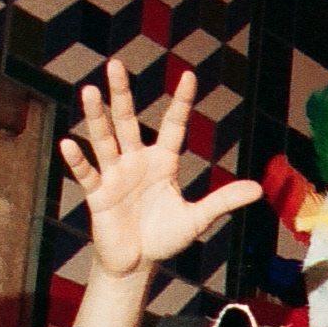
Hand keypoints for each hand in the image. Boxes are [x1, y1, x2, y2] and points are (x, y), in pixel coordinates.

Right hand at [62, 59, 259, 279]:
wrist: (137, 263)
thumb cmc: (165, 237)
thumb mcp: (197, 219)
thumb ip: (223, 201)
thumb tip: (258, 190)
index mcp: (163, 162)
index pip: (173, 125)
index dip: (181, 101)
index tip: (188, 75)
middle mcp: (137, 161)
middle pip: (128, 121)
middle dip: (122, 94)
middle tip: (116, 63)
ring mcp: (115, 175)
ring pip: (104, 139)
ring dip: (96, 117)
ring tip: (89, 91)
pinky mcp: (98, 195)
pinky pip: (87, 173)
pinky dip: (78, 160)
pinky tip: (69, 143)